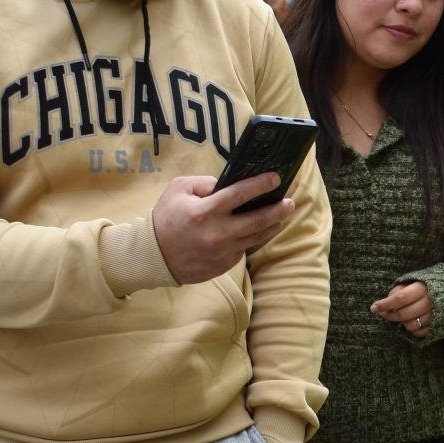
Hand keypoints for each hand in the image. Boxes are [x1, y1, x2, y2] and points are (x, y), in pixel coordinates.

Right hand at [149, 173, 293, 284]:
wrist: (154, 255)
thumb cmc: (166, 218)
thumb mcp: (178, 190)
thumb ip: (205, 182)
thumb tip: (230, 183)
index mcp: (205, 211)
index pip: (240, 194)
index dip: (261, 185)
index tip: (276, 178)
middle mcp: (218, 232)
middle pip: (258, 220)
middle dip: (278, 210)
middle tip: (289, 202)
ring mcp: (222, 251)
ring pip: (257, 237)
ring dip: (272, 225)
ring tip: (281, 216)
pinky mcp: (224, 264)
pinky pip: (244, 249)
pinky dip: (253, 238)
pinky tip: (259, 230)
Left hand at [371, 281, 432, 336]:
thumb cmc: (424, 287)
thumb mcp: (411, 282)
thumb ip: (398, 290)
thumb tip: (387, 302)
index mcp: (422, 289)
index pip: (400, 298)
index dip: (385, 304)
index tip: (373, 308)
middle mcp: (429, 302)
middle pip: (403, 314)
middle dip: (390, 315)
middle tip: (383, 313)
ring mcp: (434, 316)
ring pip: (411, 325)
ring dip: (402, 322)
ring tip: (402, 315)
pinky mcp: (437, 326)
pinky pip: (419, 333)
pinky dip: (413, 330)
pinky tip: (411, 321)